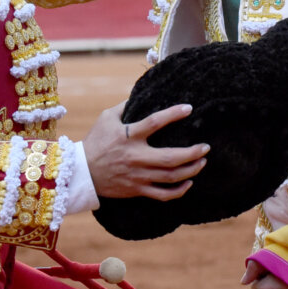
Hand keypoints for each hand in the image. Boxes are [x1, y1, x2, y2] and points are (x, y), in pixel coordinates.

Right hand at [83, 103, 207, 200]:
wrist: (81, 172)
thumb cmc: (95, 141)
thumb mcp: (106, 118)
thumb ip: (124, 106)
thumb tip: (140, 94)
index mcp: (128, 137)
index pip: (154, 122)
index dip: (173, 114)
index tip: (189, 108)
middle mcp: (136, 157)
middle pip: (171, 158)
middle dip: (192, 153)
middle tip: (206, 147)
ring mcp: (138, 176)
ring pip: (170, 177)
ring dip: (191, 170)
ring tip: (202, 162)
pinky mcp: (137, 189)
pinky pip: (162, 194)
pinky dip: (179, 191)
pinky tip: (189, 183)